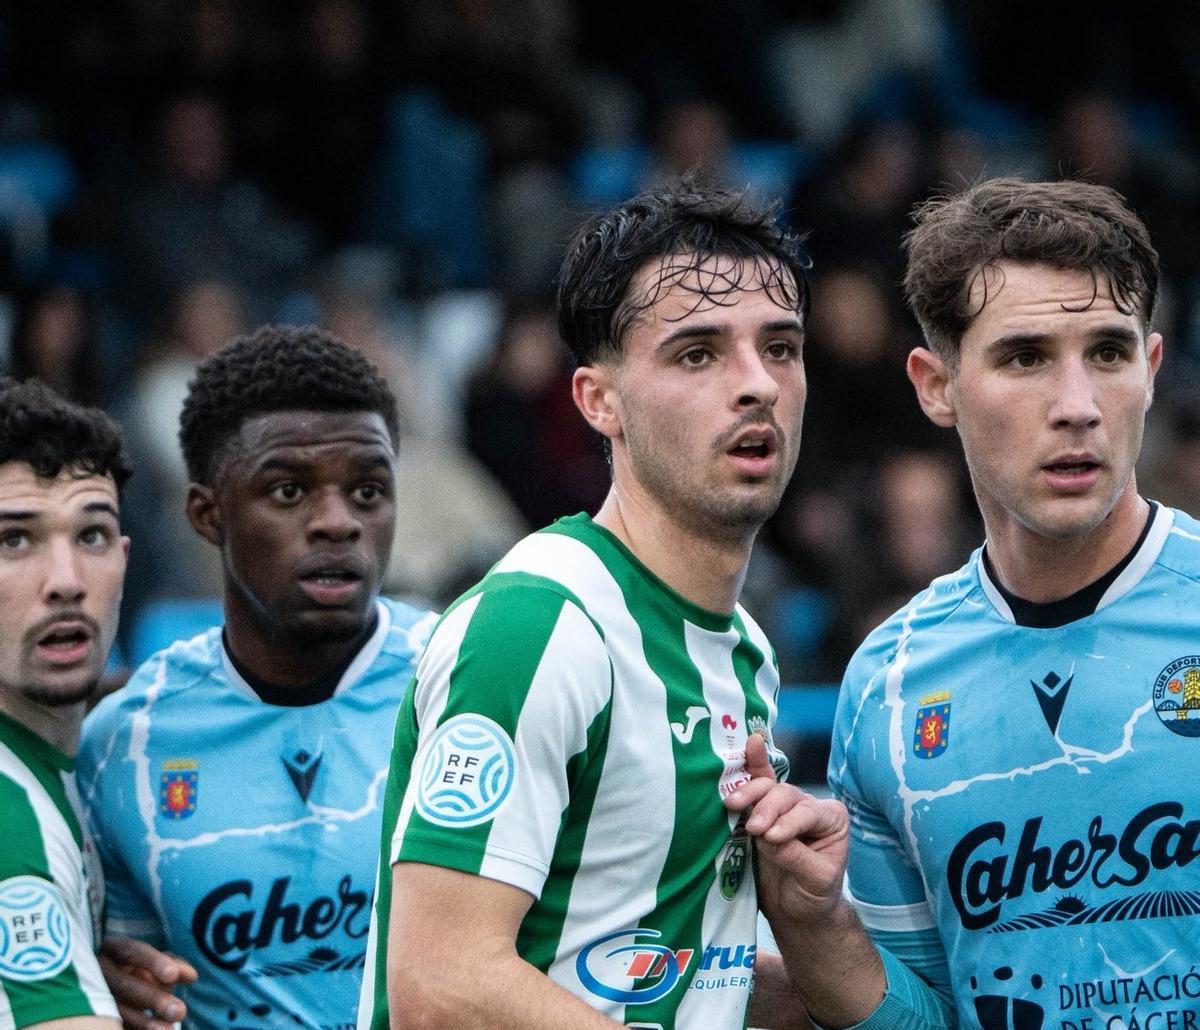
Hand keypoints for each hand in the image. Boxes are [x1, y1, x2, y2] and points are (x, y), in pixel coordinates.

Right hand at [98, 936, 197, 1029]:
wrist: (105, 983)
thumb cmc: (136, 967)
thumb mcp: (152, 961)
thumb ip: (172, 965)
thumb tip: (191, 976)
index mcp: (113, 949)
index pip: (131, 952)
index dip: (153, 962)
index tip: (173, 976)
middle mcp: (97, 972)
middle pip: (124, 986)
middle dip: (153, 999)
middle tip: (180, 1012)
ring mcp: (93, 996)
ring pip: (116, 1011)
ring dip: (144, 1023)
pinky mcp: (94, 1016)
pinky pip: (112, 1023)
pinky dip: (134, 1029)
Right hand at [723, 734, 849, 924]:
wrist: (797, 911)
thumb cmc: (815, 895)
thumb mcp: (817, 881)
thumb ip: (796, 857)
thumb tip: (768, 837)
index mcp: (831, 819)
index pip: (807, 812)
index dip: (789, 822)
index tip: (772, 837)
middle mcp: (808, 806)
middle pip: (786, 795)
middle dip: (767, 809)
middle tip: (753, 829)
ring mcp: (783, 807)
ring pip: (767, 788)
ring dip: (749, 793)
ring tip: (733, 804)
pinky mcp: (759, 811)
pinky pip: (756, 783)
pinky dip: (751, 765)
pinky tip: (748, 746)